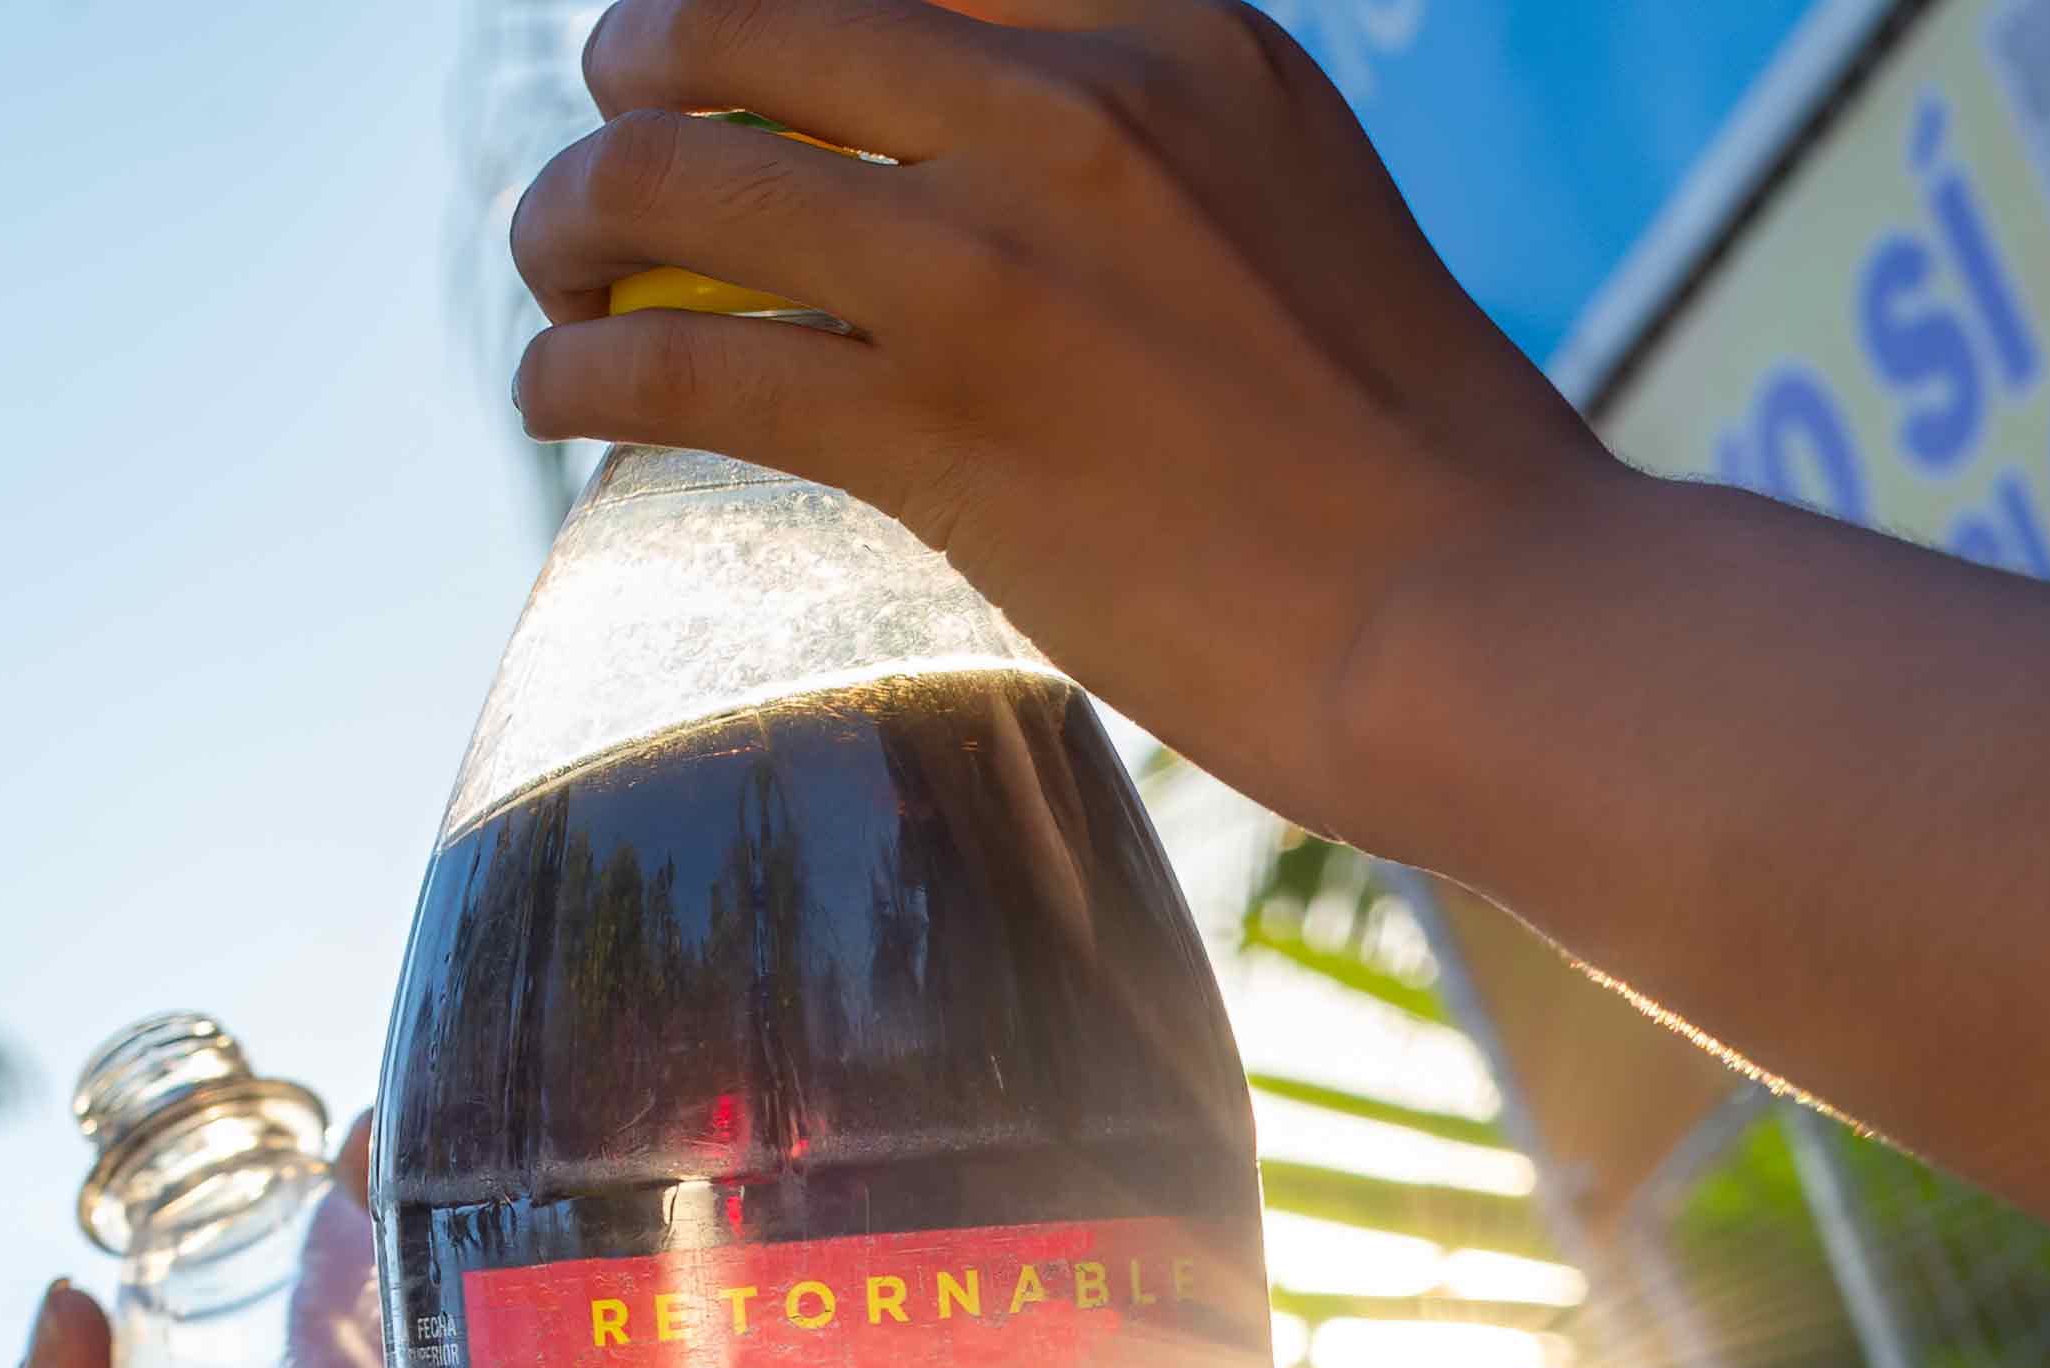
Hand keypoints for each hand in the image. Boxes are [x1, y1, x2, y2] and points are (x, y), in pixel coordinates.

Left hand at [505, 0, 1635, 844]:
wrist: (1494, 624)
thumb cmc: (1418, 467)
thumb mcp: (1293, 205)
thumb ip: (1148, 157)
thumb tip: (990, 184)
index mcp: (1170, 31)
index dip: (780, 9)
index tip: (738, 56)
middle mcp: (1070, 108)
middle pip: (748, 21)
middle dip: (643, 71)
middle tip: (608, 141)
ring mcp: (995, 264)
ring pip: (674, 179)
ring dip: (571, 217)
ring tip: (557, 271)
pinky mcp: (942, 428)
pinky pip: (682, 361)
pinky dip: (580, 369)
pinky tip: (555, 394)